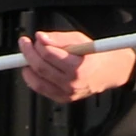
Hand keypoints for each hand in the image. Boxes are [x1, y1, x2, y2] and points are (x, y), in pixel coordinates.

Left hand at [18, 31, 135, 103]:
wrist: (110, 72)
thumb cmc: (95, 55)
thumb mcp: (79, 39)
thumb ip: (59, 38)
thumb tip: (41, 37)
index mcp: (79, 67)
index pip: (49, 54)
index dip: (37, 44)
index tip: (33, 38)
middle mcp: (73, 83)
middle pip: (41, 67)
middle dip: (28, 53)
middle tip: (25, 43)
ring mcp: (68, 93)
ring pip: (38, 81)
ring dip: (27, 67)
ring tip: (27, 56)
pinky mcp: (64, 98)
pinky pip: (42, 90)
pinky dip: (33, 79)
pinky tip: (31, 69)